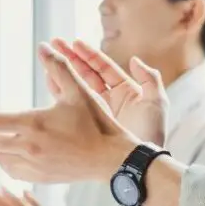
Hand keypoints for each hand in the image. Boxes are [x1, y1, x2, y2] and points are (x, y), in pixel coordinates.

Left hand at [0, 42, 140, 183]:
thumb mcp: (79, 91)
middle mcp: (29, 148)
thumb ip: (59, 67)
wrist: (111, 158)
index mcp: (34, 125)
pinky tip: (5, 151)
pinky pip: (11, 171)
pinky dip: (2, 160)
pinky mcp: (40, 177)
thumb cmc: (96, 123)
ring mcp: (34, 166)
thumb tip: (43, 46)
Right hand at [48, 39, 167, 145]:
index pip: (103, 67)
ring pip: (76, 86)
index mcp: (124, 90)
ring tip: (48, 59)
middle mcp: (108, 98)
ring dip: (62, 71)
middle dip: (70, 57)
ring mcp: (96, 112)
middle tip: (54, 43)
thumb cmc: (151, 134)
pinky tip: (49, 80)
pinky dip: (60, 91)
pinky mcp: (85, 124)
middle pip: (86, 72)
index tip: (74, 43)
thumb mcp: (156, 104)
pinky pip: (71, 104)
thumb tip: (134, 60)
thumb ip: (150, 80)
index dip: (89, 54)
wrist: (138, 162)